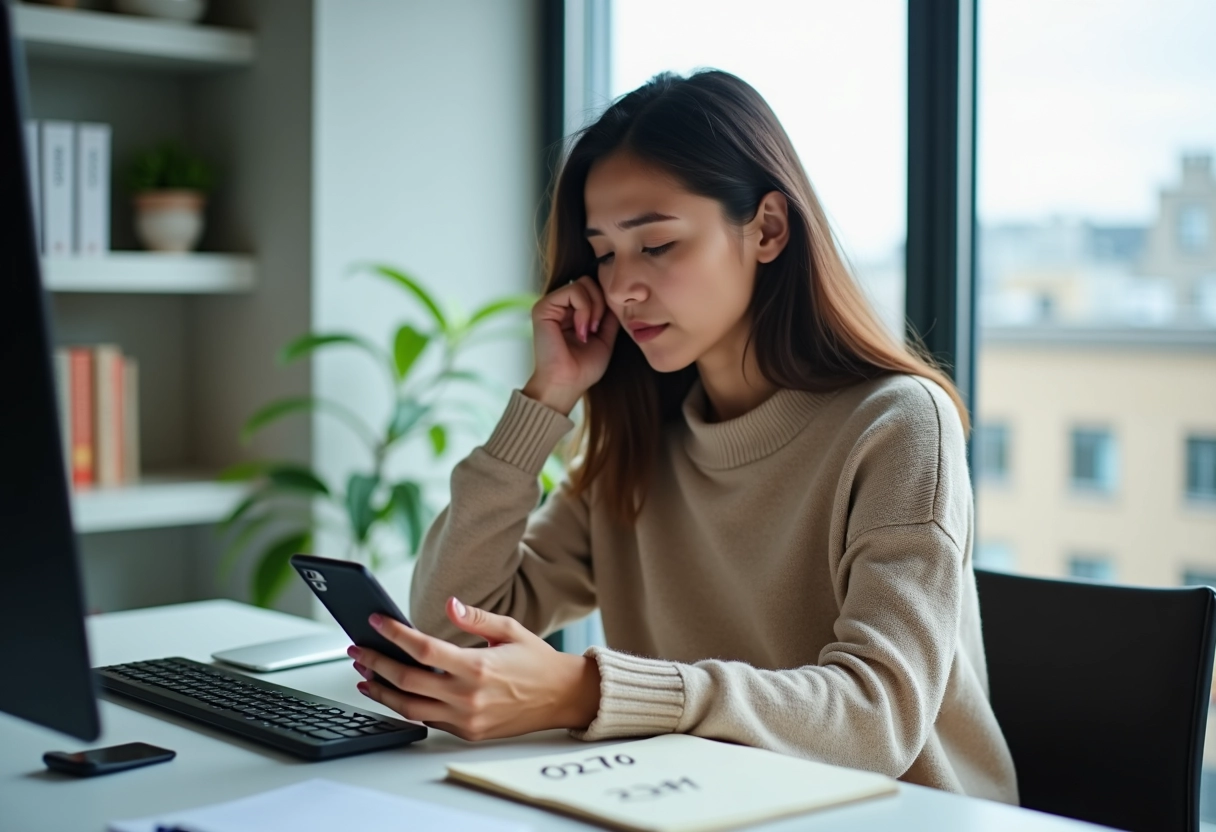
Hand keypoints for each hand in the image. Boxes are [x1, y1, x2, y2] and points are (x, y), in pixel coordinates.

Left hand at [348, 598, 601, 741]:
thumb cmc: (538, 662)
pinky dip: (405, 707)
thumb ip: (476, 618)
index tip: (377, 622)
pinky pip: (427, 721)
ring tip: (364, 676)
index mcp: (478, 667)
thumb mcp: (510, 630)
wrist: (564, 697)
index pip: (424, 649)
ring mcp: (467, 718)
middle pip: (407, 681)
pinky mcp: (468, 732)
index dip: (395, 634)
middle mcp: (469, 696)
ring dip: (382, 691)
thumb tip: (448, 603)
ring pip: (409, 708)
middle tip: (358, 649)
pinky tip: (393, 693)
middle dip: (376, 664)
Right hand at [525, 275, 620, 414]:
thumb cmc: (583, 368)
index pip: (593, 288)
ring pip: (583, 283)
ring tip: (588, 331)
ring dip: (594, 308)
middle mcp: (559, 305)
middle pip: (589, 281)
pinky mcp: (543, 307)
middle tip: (596, 328)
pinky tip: (581, 330)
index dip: (605, 303)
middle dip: (601, 302)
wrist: (568, 384)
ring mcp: (550, 305)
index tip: (602, 328)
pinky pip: (574, 290)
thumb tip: (615, 295)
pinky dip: (584, 309)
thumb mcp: (604, 337)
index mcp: (571, 311)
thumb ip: (608, 315)